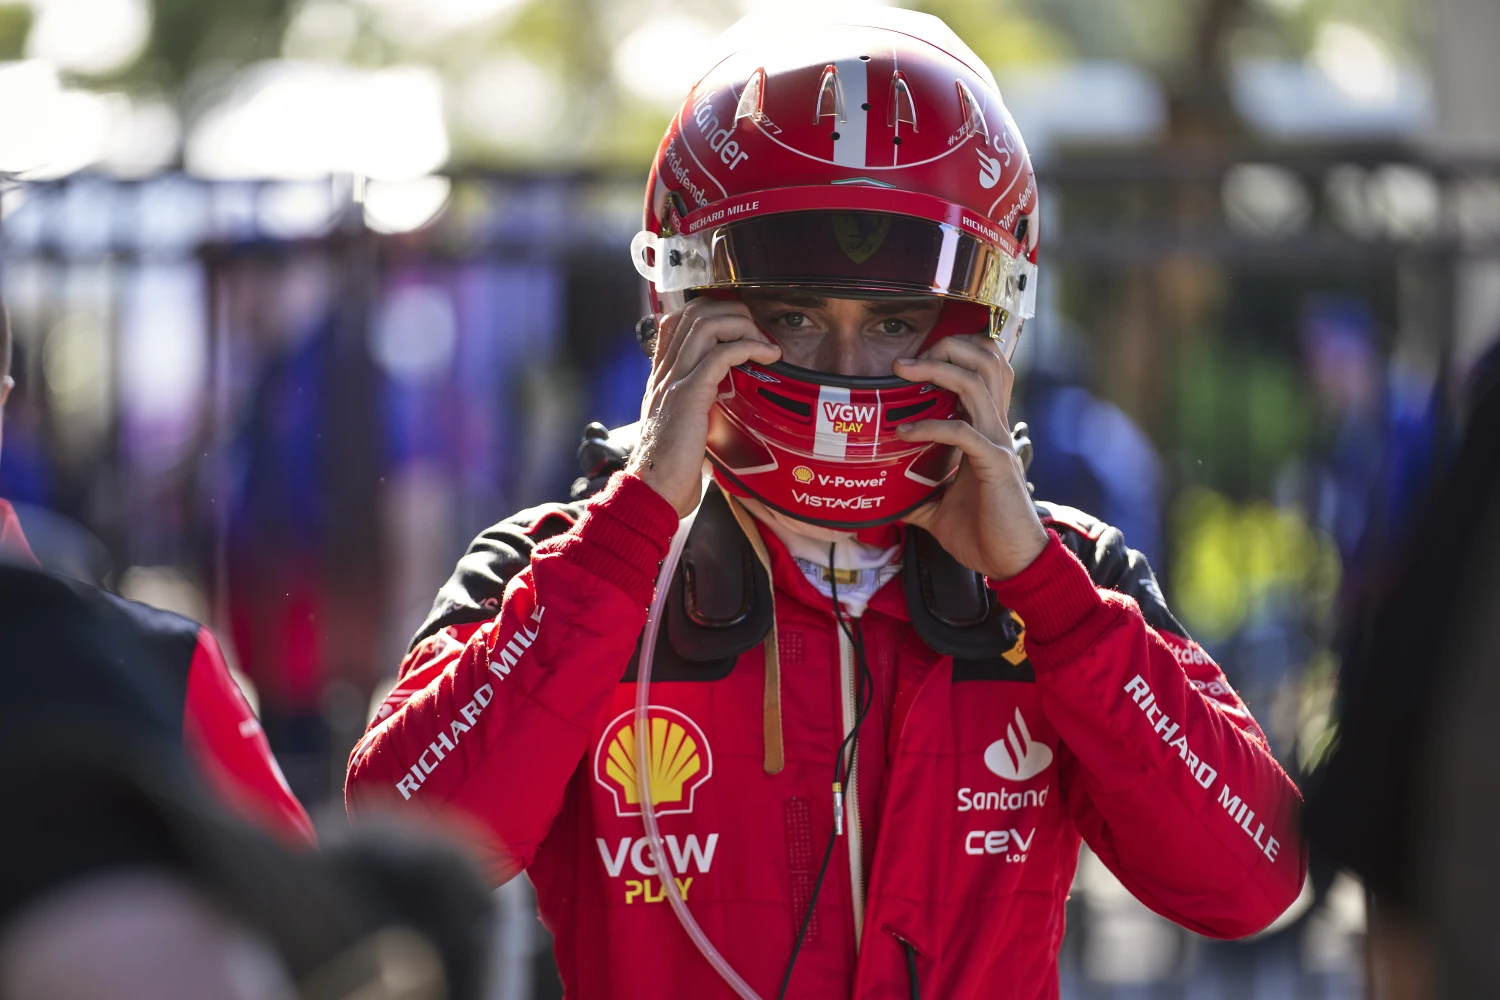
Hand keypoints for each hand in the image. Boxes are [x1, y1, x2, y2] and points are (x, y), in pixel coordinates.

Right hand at [628, 298, 780, 515]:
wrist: (652, 491)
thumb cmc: (671, 470)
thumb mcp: (683, 428)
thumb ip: (698, 408)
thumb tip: (724, 405)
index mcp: (662, 376)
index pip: (677, 320)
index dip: (711, 311)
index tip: (740, 327)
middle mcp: (665, 371)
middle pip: (694, 311)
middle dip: (733, 311)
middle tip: (757, 333)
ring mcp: (674, 380)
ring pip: (706, 323)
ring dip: (743, 324)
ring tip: (764, 343)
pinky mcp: (689, 394)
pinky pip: (721, 354)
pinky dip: (749, 347)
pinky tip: (767, 356)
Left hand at [893, 335, 1047, 580]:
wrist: (1011, 563)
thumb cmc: (982, 533)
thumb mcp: (937, 507)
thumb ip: (912, 493)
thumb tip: (876, 496)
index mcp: (985, 429)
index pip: (982, 370)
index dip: (955, 351)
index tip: (912, 357)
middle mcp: (994, 428)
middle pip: (987, 360)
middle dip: (949, 346)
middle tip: (907, 357)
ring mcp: (997, 443)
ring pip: (977, 383)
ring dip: (938, 369)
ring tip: (904, 370)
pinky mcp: (995, 464)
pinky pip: (963, 432)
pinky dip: (931, 426)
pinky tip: (904, 432)